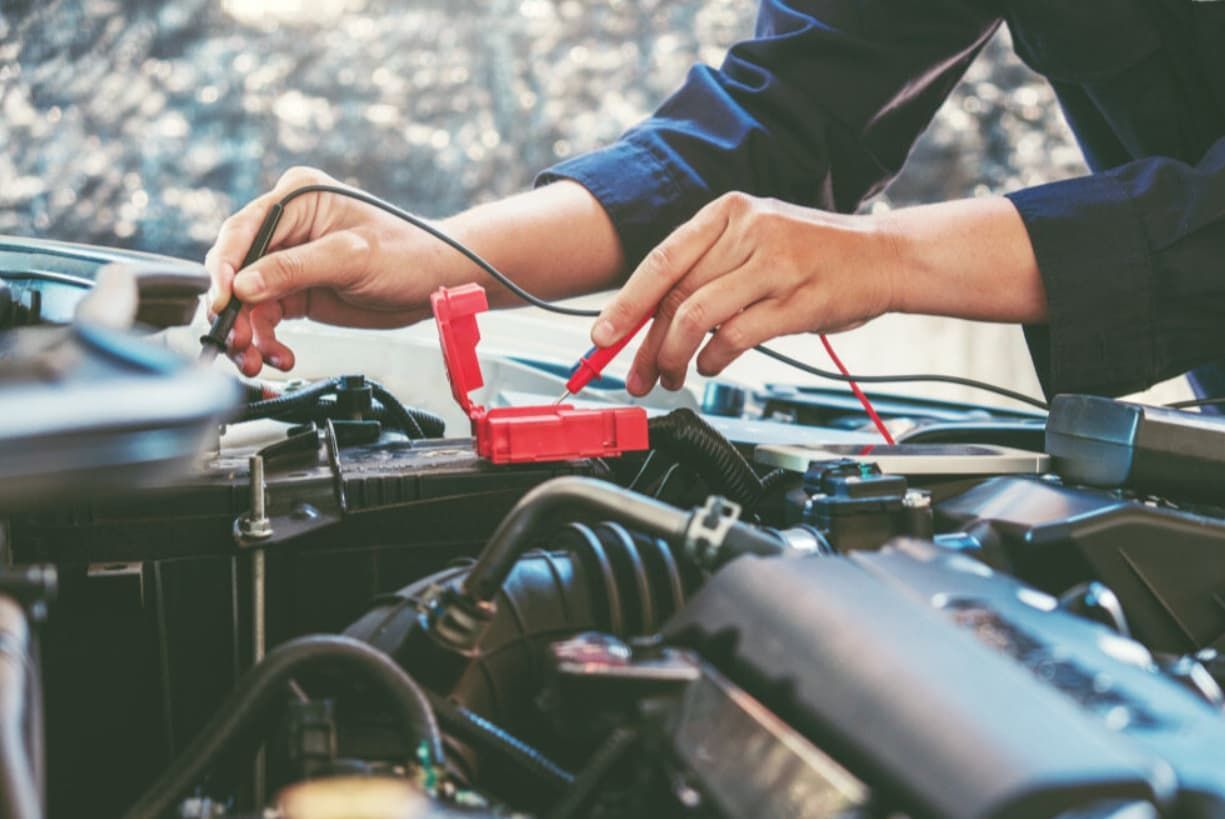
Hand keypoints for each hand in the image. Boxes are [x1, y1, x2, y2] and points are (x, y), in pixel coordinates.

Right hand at [205, 171, 628, 376]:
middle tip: (235, 341)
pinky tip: (278, 355)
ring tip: (257, 359)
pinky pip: (267, 316)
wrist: (437, 280)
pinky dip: (267, 340)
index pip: (244, 230)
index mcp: (297, 198)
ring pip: (248, 299)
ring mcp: (290, 259)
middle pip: (237, 268)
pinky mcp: (297, 289)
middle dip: (234, 309)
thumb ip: (294, 270)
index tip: (219, 302)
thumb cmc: (408, 252)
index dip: (224, 268)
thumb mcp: (351, 258)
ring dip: (248, 332)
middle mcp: (288, 225)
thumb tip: (242, 285)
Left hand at [590, 192, 898, 395]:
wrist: (883, 256)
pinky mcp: (796, 301)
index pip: (661, 261)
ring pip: (697, 317)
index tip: (601, 337)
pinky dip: (713, 359)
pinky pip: (735, 336)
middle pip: (675, 295)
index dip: (625, 304)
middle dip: (645, 344)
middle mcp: (748, 231)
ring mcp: (774, 265)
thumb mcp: (753, 242)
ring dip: (674, 356)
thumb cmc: (811, 255)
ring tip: (671, 376)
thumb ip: (705, 270)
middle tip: (635, 376)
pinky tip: (710, 365)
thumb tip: (644, 318)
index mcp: (727, 213)